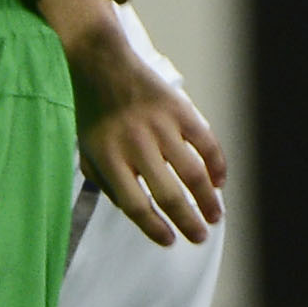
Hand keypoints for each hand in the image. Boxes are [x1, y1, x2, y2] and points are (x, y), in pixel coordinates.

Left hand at [67, 33, 225, 247]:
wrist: (102, 65)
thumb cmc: (95, 115)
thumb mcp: (88, 151)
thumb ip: (105, 182)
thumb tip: (135, 211)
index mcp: (108, 159)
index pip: (135, 204)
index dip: (154, 227)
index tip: (169, 241)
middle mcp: (135, 145)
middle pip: (168, 194)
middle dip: (188, 220)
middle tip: (200, 236)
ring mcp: (160, 127)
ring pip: (193, 173)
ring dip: (208, 199)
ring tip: (215, 215)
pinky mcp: (180, 109)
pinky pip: (207, 143)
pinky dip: (217, 165)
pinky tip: (219, 181)